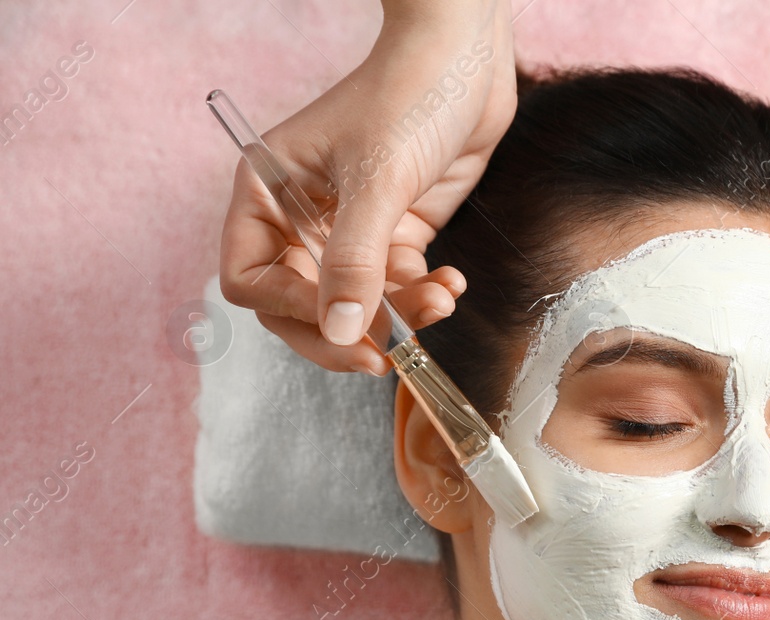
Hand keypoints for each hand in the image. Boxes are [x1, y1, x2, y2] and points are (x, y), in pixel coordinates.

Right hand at [218, 0, 516, 374]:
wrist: (468, 60)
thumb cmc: (408, 97)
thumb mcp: (378, 181)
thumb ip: (354, 261)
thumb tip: (337, 331)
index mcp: (266, 192)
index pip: (250, 278)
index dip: (291, 311)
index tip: (342, 328)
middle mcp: (300, 215)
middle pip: (301, 304)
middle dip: (346, 331)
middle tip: (385, 356)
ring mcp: (350, 226)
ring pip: (356, 302)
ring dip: (399, 315)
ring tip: (440, 300)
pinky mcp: (397, 230)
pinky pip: (398, 285)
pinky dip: (424, 295)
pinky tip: (451, 282)